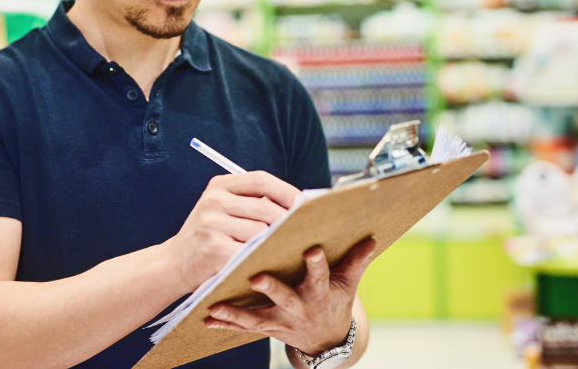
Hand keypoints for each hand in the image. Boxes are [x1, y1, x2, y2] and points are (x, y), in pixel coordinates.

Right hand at [164, 171, 300, 293]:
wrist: (173, 263)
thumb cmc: (208, 236)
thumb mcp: (221, 208)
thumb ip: (251, 202)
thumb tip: (297, 204)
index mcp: (219, 185)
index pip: (261, 180)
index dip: (286, 190)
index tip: (304, 203)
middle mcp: (214, 201)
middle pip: (265, 207)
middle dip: (288, 221)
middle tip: (305, 231)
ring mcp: (212, 224)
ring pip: (261, 232)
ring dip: (278, 242)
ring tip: (290, 247)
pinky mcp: (214, 249)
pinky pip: (250, 252)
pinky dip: (264, 257)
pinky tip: (272, 261)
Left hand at [204, 238, 376, 355]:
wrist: (326, 339)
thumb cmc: (335, 301)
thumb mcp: (349, 283)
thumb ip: (356, 261)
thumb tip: (370, 239)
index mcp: (320, 293)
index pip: (321, 277)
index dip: (317, 265)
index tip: (312, 250)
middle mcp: (299, 309)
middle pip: (285, 299)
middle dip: (272, 289)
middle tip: (256, 277)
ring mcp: (281, 322)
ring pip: (257, 318)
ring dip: (237, 312)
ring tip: (217, 305)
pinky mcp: (267, 328)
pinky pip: (244, 327)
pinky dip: (225, 323)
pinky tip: (207, 317)